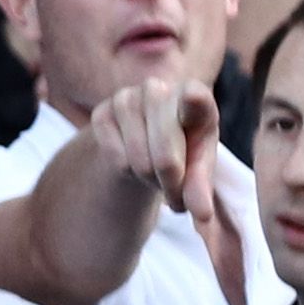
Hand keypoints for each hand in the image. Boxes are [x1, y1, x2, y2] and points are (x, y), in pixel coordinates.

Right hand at [86, 75, 220, 215]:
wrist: (146, 138)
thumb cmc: (184, 149)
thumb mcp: (199, 166)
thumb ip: (202, 187)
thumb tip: (202, 215)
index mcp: (194, 94)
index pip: (195, 97)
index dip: (193, 100)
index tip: (192, 98)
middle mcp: (159, 89)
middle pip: (166, 157)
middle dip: (172, 185)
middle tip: (176, 199)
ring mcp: (126, 98)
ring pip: (138, 161)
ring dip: (149, 180)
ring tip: (157, 177)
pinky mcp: (101, 113)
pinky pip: (116, 160)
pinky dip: (127, 173)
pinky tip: (135, 166)